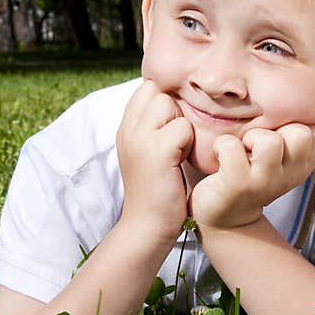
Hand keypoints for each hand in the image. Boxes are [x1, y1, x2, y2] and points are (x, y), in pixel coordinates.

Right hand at [116, 80, 192, 243]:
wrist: (148, 226)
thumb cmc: (156, 190)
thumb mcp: (146, 152)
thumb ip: (152, 127)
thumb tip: (172, 102)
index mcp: (125, 128)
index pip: (146, 89)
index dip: (163, 102)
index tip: (169, 128)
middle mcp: (127, 129)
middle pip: (157, 92)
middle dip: (173, 111)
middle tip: (175, 142)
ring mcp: (139, 139)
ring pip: (169, 104)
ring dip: (181, 126)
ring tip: (177, 152)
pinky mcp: (157, 151)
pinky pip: (183, 127)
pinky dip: (189, 143)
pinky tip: (181, 162)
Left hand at [190, 123, 314, 229]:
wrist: (225, 215)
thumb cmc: (253, 175)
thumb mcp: (282, 158)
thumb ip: (294, 134)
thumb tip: (309, 94)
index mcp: (302, 165)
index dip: (300, 126)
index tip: (281, 137)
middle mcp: (289, 175)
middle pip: (301, 134)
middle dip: (276, 129)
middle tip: (258, 144)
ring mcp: (264, 182)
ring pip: (271, 141)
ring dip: (251, 137)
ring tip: (242, 149)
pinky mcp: (237, 185)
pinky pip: (232, 146)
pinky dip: (222, 145)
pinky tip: (221, 156)